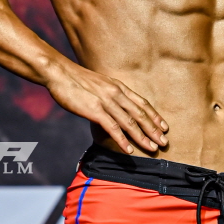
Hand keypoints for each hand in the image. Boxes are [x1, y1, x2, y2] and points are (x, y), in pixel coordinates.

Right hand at [45, 59, 167, 155]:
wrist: (59, 73)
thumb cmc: (76, 79)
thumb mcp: (99, 83)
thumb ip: (110, 94)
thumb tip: (117, 106)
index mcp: (118, 87)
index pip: (142, 103)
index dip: (155, 116)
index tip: (164, 127)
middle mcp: (116, 94)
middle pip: (140, 114)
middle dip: (154, 130)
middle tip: (164, 142)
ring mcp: (106, 102)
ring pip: (130, 122)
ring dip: (143, 137)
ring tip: (152, 148)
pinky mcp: (95, 110)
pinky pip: (112, 128)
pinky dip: (122, 140)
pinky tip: (129, 150)